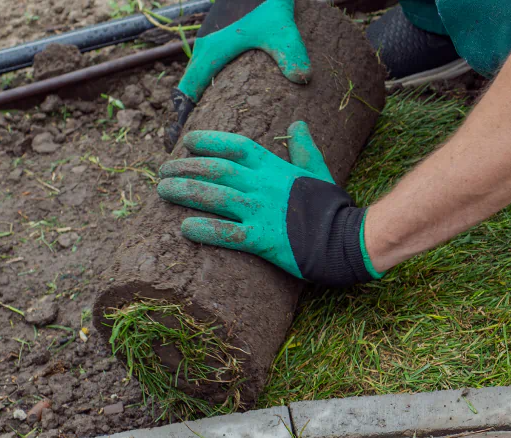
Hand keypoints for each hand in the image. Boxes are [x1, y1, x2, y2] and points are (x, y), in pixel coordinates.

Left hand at [157, 122, 382, 287]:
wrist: (347, 239)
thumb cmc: (332, 207)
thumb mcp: (320, 171)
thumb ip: (305, 148)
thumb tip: (298, 124)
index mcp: (275, 168)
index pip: (235, 146)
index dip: (208, 141)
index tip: (187, 143)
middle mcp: (263, 186)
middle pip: (215, 170)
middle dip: (185, 167)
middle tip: (163, 171)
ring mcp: (261, 212)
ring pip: (213, 197)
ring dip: (184, 192)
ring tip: (162, 191)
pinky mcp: (262, 240)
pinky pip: (225, 233)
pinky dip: (203, 230)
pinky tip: (184, 228)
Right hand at [170, 0, 311, 141]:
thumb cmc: (266, 4)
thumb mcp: (282, 31)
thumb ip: (291, 54)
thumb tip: (301, 78)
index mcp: (210, 53)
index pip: (186, 93)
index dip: (183, 118)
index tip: (181, 143)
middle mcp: (205, 50)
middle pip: (189, 90)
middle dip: (191, 116)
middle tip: (196, 147)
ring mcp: (211, 44)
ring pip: (197, 79)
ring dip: (199, 101)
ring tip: (210, 130)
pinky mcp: (221, 41)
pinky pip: (209, 69)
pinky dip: (210, 86)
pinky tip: (226, 101)